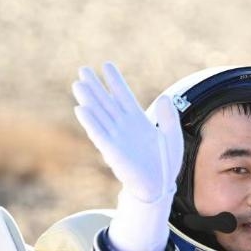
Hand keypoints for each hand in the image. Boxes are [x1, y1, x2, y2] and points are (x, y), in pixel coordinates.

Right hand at [72, 62, 183, 203]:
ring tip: (78, 84)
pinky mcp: (112, 151)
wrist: (159, 186)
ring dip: (89, 100)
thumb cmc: (164, 162)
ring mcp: (117, 138)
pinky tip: (81, 109)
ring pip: (100, 115)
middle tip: (83, 69)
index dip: (115, 81)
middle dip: (96, 86)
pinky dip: (91, 122)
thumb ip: (169, 118)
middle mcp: (124, 126)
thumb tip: (165, 98)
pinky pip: (99, 134)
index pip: (124, 96)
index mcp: (138, 120)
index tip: (107, 65)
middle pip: (107, 102)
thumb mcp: (171, 136)